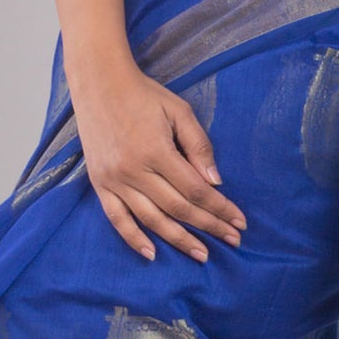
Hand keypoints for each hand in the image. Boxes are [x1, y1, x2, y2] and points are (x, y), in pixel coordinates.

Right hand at [73, 64, 245, 261]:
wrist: (99, 84)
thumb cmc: (144, 95)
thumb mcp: (179, 111)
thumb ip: (199, 146)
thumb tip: (216, 183)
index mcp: (156, 151)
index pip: (196, 190)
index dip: (220, 208)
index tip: (239, 222)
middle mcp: (134, 170)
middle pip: (178, 209)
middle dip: (209, 226)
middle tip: (232, 241)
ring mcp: (114, 180)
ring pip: (152, 219)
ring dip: (179, 240)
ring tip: (201, 254)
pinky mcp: (99, 184)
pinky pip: (117, 218)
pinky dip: (133, 238)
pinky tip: (152, 253)